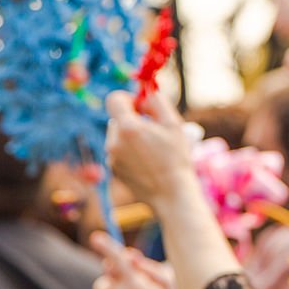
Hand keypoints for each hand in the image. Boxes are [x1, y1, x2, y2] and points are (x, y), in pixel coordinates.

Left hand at [105, 91, 191, 207]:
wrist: (171, 194)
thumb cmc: (176, 158)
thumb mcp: (174, 124)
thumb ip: (157, 102)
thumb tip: (145, 94)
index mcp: (128, 128)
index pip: (114, 99)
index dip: (127, 98)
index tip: (140, 106)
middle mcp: (114, 141)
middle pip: (116, 118)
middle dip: (132, 119)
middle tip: (153, 130)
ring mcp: (111, 157)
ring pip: (118, 136)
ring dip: (131, 136)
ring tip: (153, 149)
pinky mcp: (113, 170)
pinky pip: (118, 151)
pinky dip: (129, 152)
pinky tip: (147, 162)